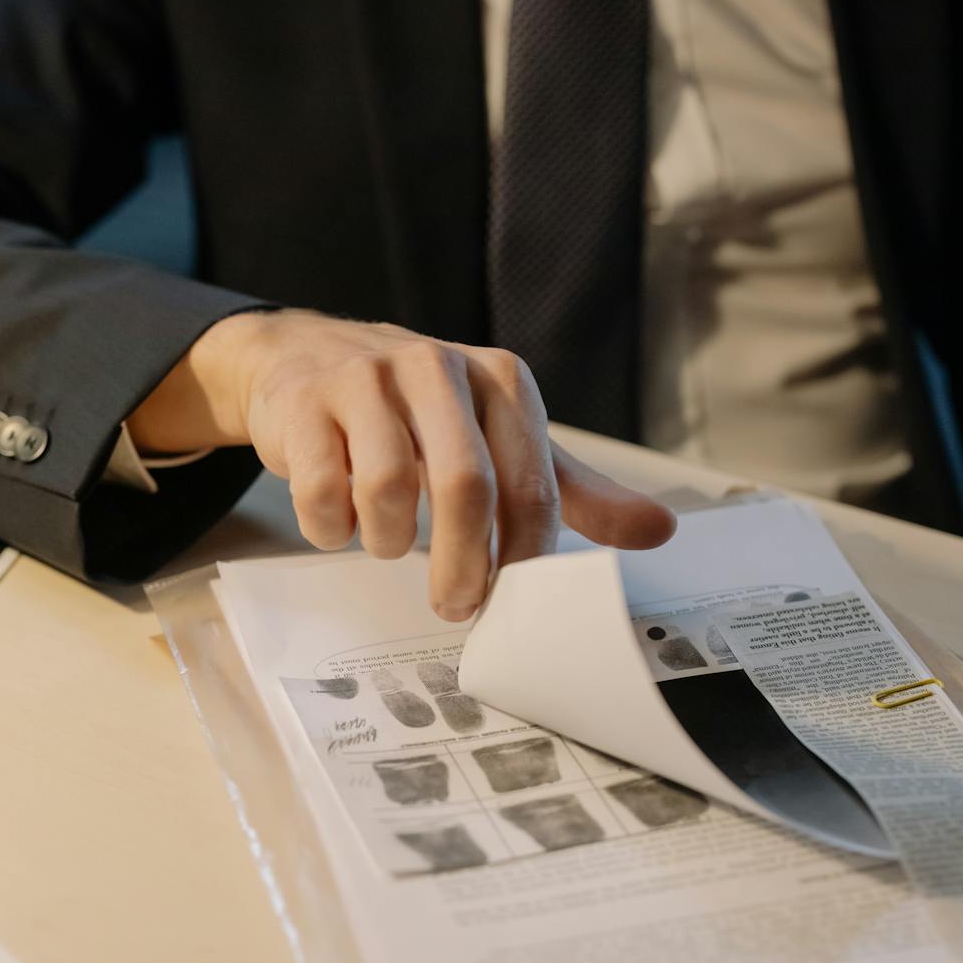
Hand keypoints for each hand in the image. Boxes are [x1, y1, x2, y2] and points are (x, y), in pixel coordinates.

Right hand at [130, 309, 675, 620]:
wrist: (304, 357)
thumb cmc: (417, 413)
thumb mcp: (498, 438)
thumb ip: (571, 489)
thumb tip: (659, 530)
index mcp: (498, 379)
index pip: (530, 483)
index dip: (522, 555)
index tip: (508, 600)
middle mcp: (436, 367)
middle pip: (465, 486)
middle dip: (462, 564)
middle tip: (455, 606)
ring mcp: (365, 380)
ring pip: (387, 488)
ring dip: (389, 541)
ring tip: (388, 542)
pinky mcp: (305, 403)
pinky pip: (323, 491)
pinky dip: (331, 527)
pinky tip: (337, 521)